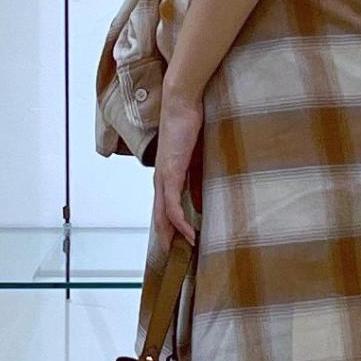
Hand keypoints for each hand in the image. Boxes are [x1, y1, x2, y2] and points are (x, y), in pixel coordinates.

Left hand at [151, 85, 202, 247]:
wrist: (181, 104)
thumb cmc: (189, 125)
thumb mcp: (198, 159)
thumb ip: (197, 182)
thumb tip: (200, 204)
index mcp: (167, 175)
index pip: (165, 206)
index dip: (169, 225)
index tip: (177, 241)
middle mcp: (161, 179)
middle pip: (160, 215)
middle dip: (166, 237)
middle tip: (173, 256)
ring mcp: (164, 178)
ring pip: (163, 215)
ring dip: (171, 235)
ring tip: (179, 252)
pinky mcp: (171, 174)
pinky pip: (173, 206)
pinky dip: (180, 222)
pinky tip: (189, 234)